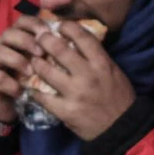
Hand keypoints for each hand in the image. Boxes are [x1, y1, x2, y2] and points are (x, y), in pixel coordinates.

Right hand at [0, 14, 48, 124]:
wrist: (7, 106)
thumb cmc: (26, 81)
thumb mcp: (38, 65)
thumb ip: (47, 53)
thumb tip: (66, 43)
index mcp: (15, 39)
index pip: (21, 21)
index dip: (34, 24)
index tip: (49, 33)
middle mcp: (0, 46)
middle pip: (8, 33)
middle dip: (26, 41)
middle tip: (41, 53)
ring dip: (17, 60)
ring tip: (30, 72)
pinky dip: (9, 83)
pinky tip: (20, 91)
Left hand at [28, 21, 134, 140]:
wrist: (122, 128)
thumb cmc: (119, 98)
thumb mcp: (113, 72)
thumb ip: (97, 57)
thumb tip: (78, 41)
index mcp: (101, 63)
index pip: (82, 36)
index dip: (67, 27)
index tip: (59, 25)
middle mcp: (87, 75)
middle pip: (59, 49)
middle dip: (44, 40)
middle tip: (38, 38)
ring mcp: (75, 93)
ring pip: (46, 71)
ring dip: (36, 63)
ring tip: (33, 61)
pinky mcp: (66, 111)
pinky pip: (43, 97)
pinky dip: (34, 91)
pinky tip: (31, 87)